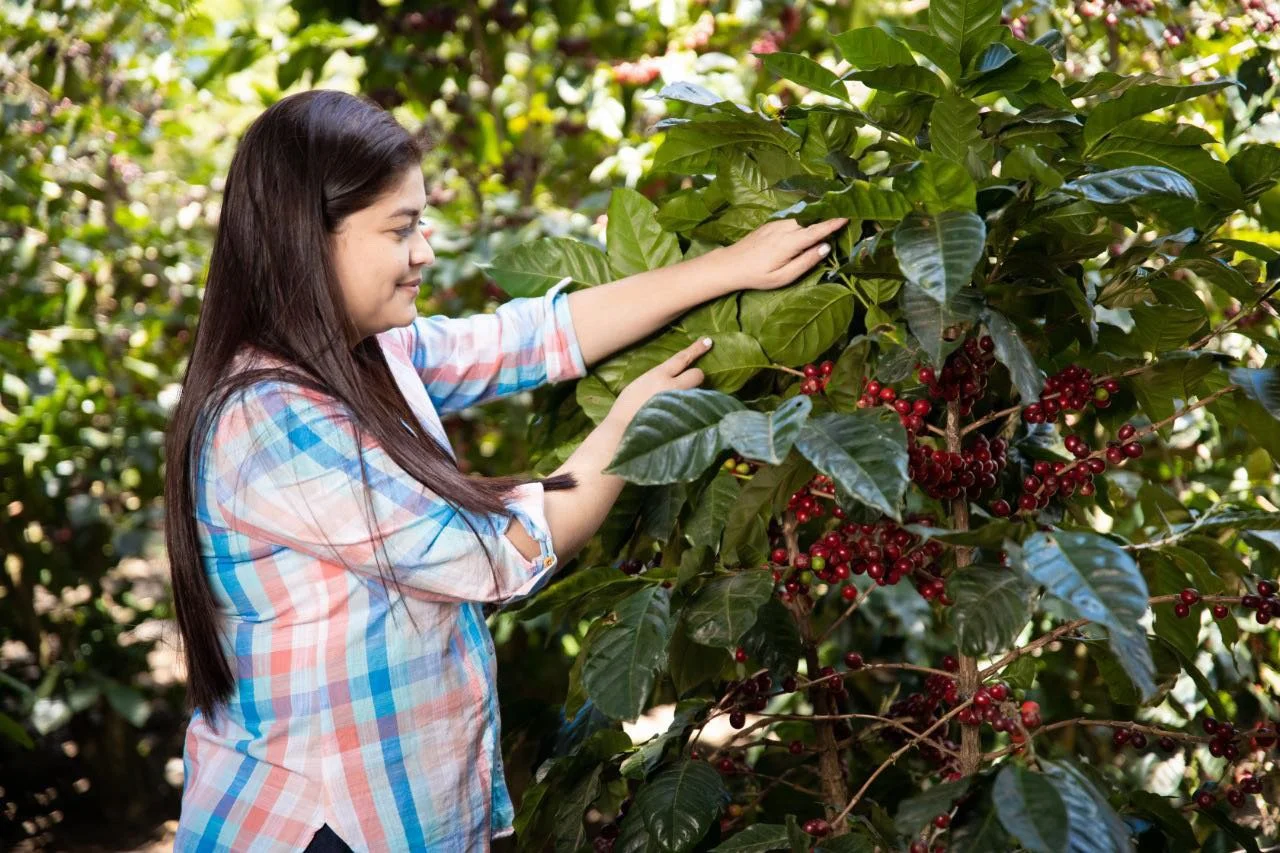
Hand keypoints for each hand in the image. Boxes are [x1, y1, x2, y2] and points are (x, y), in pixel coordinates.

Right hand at [608, 337, 713, 425]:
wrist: (622, 432)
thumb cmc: (625, 409)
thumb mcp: (638, 386)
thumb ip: (656, 380)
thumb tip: (670, 379)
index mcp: (657, 376)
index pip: (682, 358)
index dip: (696, 349)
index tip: (708, 341)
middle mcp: (672, 386)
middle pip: (698, 374)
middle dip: (695, 377)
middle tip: (686, 386)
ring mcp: (679, 403)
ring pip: (698, 392)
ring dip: (692, 395)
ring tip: (678, 406)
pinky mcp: (684, 418)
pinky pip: (694, 409)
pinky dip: (690, 411)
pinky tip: (679, 418)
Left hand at [719, 217, 849, 290]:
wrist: (731, 265)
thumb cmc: (757, 275)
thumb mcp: (784, 276)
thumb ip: (806, 262)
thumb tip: (826, 248)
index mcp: (789, 242)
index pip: (816, 230)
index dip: (833, 223)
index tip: (848, 216)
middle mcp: (784, 228)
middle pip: (811, 220)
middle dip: (827, 218)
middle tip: (844, 216)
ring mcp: (776, 223)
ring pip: (802, 219)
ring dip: (815, 219)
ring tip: (830, 220)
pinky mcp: (771, 224)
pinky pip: (792, 220)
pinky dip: (803, 221)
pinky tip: (808, 226)